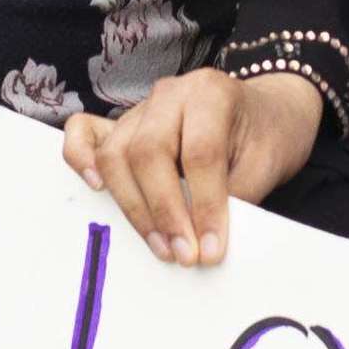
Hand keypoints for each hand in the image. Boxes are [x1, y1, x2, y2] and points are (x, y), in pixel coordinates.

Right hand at [65, 67, 324, 267]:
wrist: (264, 112)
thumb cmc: (265, 136)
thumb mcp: (267, 164)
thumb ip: (237, 196)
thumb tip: (205, 243)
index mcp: (211, 93)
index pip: (200, 153)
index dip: (204, 205)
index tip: (210, 249)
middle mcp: (169, 94)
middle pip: (148, 152)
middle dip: (164, 212)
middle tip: (183, 255)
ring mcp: (139, 108)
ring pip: (116, 154)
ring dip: (133, 207)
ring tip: (160, 246)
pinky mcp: (120, 125)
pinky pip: (84, 132)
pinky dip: (81, 158)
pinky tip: (96, 189)